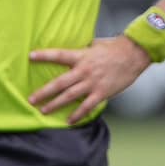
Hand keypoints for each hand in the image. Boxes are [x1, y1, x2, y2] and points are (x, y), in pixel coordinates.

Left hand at [28, 36, 151, 120]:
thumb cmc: (115, 48)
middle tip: (31, 99)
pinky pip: (87, 106)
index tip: (30, 56)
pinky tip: (69, 120)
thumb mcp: (95, 45)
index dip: (44, 55)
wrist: (133, 55)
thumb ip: (82, 50)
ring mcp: (93, 83)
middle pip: (59, 83)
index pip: (59, 55)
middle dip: (44, 92)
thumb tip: (72, 51)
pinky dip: (77, 114)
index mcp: (82, 56)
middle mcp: (84, 70)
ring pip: (70, 96)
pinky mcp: (102, 93)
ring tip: (44, 110)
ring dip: (55, 104)